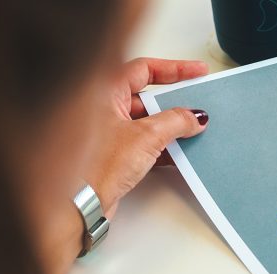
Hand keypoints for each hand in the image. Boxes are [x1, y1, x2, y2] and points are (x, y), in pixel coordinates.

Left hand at [86, 58, 209, 219]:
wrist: (78, 202)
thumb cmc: (94, 166)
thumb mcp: (147, 136)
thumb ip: (176, 121)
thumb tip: (194, 116)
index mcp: (103, 90)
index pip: (144, 69)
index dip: (174, 69)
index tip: (196, 72)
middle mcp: (102, 107)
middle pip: (147, 97)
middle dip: (174, 103)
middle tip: (197, 106)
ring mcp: (107, 131)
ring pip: (147, 122)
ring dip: (170, 129)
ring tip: (192, 133)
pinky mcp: (113, 154)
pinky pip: (143, 143)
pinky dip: (161, 147)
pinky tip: (179, 154)